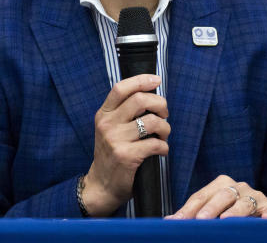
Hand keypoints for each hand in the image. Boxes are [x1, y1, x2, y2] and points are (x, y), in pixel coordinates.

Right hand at [81, 74, 170, 215]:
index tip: (156, 80)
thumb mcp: (110, 129)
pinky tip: (161, 151)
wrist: (101, 186)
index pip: (121, 88)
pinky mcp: (126, 156)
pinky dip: (164, 147)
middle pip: (140, 100)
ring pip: (151, 122)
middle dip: (160, 105)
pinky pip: (155, 144)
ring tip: (163, 135)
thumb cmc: (111, 155)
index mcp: (103, 114)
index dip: (141, 80)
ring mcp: (116, 140)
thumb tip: (151, 94)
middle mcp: (107, 124)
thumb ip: (124, 112)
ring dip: (165, 128)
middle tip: (164, 115)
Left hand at [167, 175, 266, 218]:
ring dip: (235, 212)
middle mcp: (238, 187)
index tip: (178, 221)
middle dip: (211, 208)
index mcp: (221, 185)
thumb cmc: (231, 210)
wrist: (260, 211)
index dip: (189, 209)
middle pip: (223, 195)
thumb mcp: (212, 210)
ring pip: (244, 202)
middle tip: (201, 219)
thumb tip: (169, 221)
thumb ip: (193, 214)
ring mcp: (255, 196)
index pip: (201, 196)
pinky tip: (263, 219)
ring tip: (226, 220)